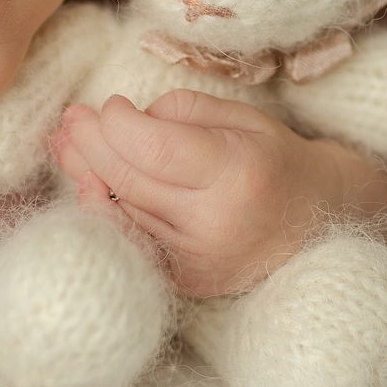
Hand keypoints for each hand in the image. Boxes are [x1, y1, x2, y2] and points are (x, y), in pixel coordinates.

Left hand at [51, 90, 352, 298]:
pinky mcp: (186, 282)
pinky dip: (104, 212)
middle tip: (71, 117)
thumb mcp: (242, 118)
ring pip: (121, 212)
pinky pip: (131, 242)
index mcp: (236, 174)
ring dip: (86, 174)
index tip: (108, 104)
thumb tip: (124, 121)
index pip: (152, 148)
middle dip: (91, 144)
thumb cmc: (276, 159)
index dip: (117, 123)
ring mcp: (197, 261)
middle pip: (128, 180)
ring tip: (66, 142)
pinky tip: (86, 185)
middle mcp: (214, 224)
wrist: (319, 221)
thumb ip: (181, 112)